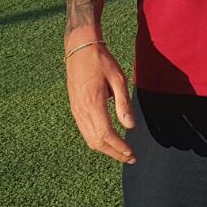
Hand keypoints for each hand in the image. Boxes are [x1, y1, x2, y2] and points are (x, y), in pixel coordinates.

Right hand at [66, 44, 136, 162]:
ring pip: (89, 139)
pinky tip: (108, 140)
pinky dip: (97, 140)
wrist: (79, 48)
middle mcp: (81, 110)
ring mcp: (76, 110)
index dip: (119, 147)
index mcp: (93, 103)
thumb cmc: (101, 61)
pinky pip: (85, 131)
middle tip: (130, 158)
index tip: (131, 153)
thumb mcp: (118, 79)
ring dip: (106, 149)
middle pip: (96, 142)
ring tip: (121, 153)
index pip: (106, 134)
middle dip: (114, 153)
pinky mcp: (74, 108)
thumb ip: (123, 104)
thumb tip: (130, 126)